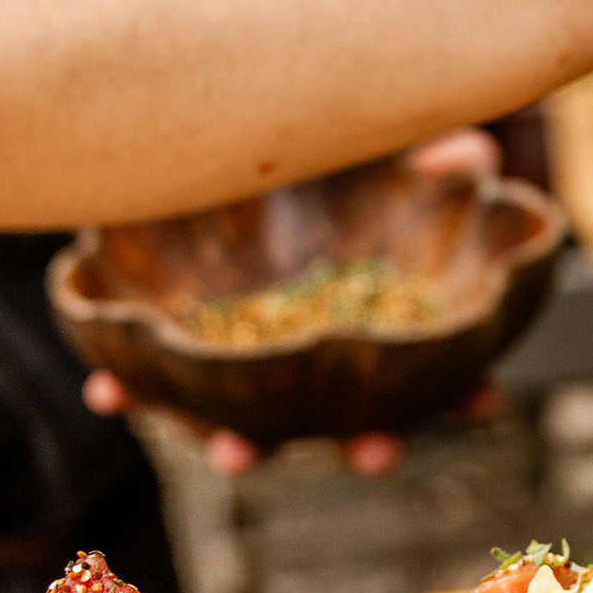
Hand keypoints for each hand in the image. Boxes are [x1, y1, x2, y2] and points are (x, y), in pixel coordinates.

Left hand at [81, 128, 503, 476]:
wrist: (212, 137)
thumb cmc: (323, 160)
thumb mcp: (377, 148)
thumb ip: (432, 151)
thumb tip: (462, 157)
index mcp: (381, 324)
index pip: (440, 368)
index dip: (466, 389)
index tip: (484, 399)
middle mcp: (318, 361)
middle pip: (354, 421)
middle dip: (367, 445)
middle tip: (381, 454)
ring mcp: (247, 366)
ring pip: (255, 424)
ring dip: (247, 446)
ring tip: (237, 454)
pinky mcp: (175, 351)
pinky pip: (153, 380)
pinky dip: (131, 389)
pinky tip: (108, 391)